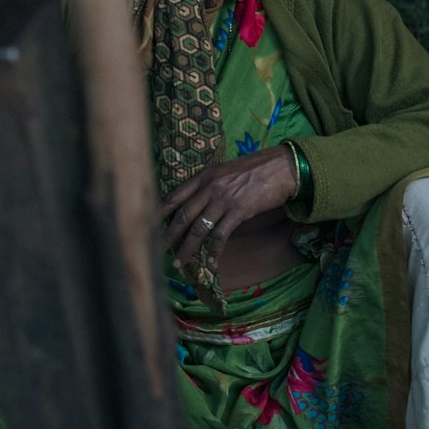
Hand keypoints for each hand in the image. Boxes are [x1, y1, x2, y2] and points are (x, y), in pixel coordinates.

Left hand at [159, 145, 298, 268]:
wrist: (281, 167)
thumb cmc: (255, 169)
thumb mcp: (226, 171)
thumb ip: (210, 185)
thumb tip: (196, 203)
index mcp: (204, 175)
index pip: (175, 195)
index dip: (160, 212)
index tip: (146, 224)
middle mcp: (210, 186)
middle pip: (183, 215)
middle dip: (168, 235)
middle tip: (156, 250)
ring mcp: (224, 199)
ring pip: (199, 228)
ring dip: (187, 248)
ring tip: (178, 262)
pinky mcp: (239, 210)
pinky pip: (221, 234)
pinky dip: (214, 250)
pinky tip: (210, 262)